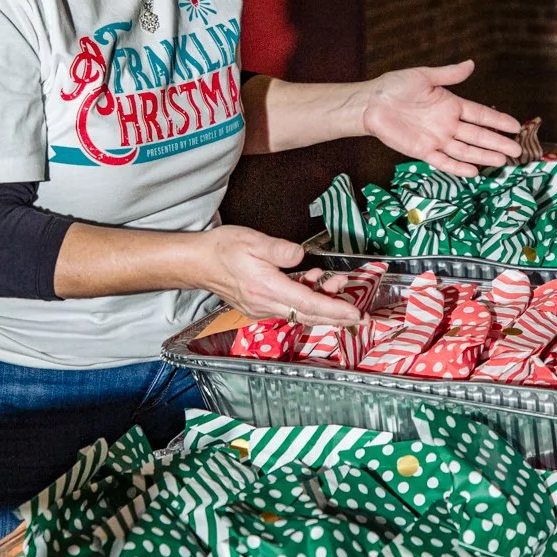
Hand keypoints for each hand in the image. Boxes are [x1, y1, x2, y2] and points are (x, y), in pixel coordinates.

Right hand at [192, 227, 364, 324]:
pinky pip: (288, 307)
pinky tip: (312, 282)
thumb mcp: (253, 241)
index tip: (354, 314)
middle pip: (308, 315)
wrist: (198, 262)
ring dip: (321, 302)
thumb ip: (281, 250)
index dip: (334, 310)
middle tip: (358, 312)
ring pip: (299, 312)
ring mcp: (261, 308)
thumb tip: (301, 256)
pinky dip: (305, 299)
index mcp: (267, 288)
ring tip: (335, 283)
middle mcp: (265, 304)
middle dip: (335, 314)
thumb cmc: (223, 249)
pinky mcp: (259, 306)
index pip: (308, 304)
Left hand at [359, 60, 521, 176]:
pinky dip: (458, 167)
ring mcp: (437, 139)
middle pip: (478, 135)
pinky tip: (473, 172)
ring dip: (483, 156)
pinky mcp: (423, 151)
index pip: (480, 114)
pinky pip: (444, 161)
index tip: (516, 126)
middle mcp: (447, 124)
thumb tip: (471, 64)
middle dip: (498, 143)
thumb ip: (448, 74)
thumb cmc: (395, 86)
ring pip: (465, 150)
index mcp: (451, 105)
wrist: (371, 103)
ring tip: (502, 162)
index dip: (498, 121)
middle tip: (517, 151)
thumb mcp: (424, 76)